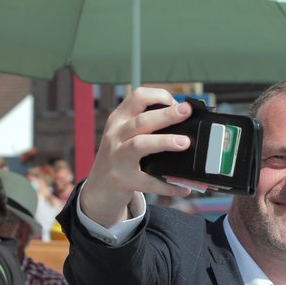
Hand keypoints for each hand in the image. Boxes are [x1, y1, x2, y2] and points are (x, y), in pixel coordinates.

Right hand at [80, 87, 195, 225]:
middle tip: (186, 111)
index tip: (177, 103)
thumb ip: (145, 125)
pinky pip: (148, 182)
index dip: (159, 96)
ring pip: (140, 145)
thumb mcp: (123, 134)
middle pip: (141, 121)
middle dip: (166, 114)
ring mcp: (118, 158)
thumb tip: (183, 124)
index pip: (137, 97)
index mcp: (119, 120)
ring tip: (184, 142)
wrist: (99, 187)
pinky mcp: (124, 180)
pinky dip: (168, 185)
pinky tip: (184, 188)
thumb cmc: (118, 156)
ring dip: (164, 141)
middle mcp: (115, 135)